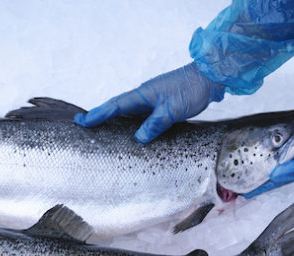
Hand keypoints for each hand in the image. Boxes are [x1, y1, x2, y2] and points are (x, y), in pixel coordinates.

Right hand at [73, 62, 224, 142]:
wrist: (211, 77)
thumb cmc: (192, 90)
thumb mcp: (172, 110)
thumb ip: (154, 125)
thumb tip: (137, 139)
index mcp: (143, 95)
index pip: (114, 106)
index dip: (97, 115)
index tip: (81, 121)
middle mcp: (144, 97)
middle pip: (117, 108)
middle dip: (100, 117)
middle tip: (83, 125)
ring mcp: (153, 100)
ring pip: (129, 113)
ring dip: (115, 120)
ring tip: (101, 131)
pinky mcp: (162, 105)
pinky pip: (141, 116)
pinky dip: (132, 123)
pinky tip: (132, 132)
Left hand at [242, 105, 293, 197]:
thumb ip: (293, 169)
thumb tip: (272, 175)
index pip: (274, 181)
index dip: (260, 186)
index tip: (244, 193)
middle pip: (272, 168)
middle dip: (257, 174)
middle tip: (239, 178)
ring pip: (275, 153)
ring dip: (262, 157)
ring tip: (246, 161)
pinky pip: (282, 137)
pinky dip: (272, 139)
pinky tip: (263, 140)